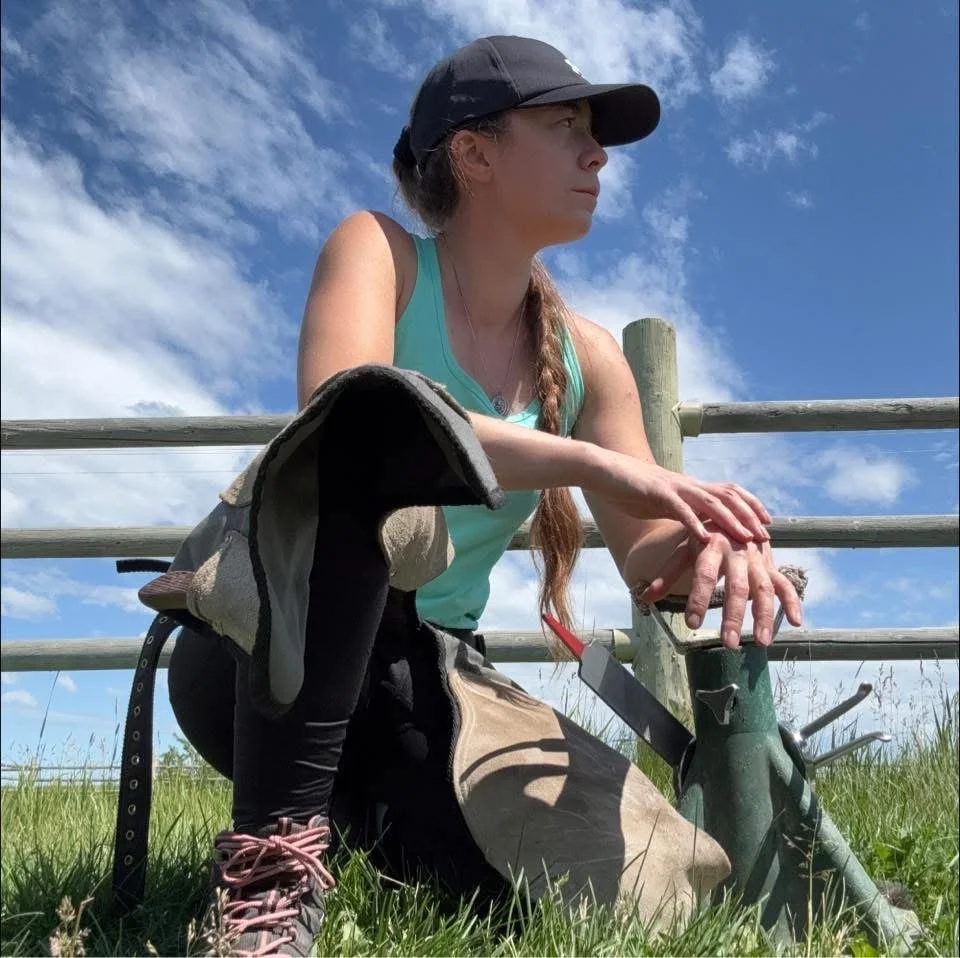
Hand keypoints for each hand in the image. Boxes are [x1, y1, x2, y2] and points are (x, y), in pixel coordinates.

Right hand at [590, 449, 771, 545]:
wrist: (602, 470)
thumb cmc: (627, 488)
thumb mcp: (659, 503)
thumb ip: (677, 512)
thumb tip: (689, 527)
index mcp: (689, 487)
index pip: (728, 492)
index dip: (750, 506)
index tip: (766, 523)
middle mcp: (687, 484)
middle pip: (728, 495)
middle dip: (749, 515)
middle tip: (766, 535)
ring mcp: (673, 487)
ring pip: (710, 501)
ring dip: (731, 520)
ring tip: (746, 538)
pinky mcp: (656, 493)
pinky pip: (680, 508)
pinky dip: (694, 523)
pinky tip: (705, 539)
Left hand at [637, 529, 803, 647]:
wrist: (733, 513)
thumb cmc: (705, 536)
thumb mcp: (684, 550)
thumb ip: (666, 575)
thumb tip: (644, 598)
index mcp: (713, 545)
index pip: (704, 574)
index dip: (699, 598)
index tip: (693, 623)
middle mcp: (739, 552)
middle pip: (737, 586)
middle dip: (733, 615)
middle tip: (728, 643)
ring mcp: (758, 560)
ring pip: (764, 589)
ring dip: (764, 617)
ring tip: (760, 643)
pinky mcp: (771, 566)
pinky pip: (785, 584)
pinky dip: (792, 602)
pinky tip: (797, 622)